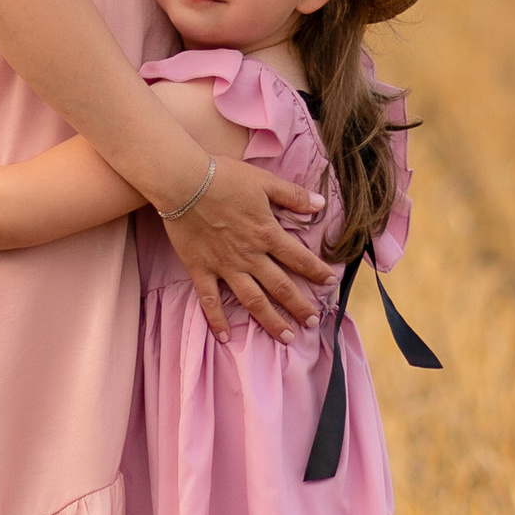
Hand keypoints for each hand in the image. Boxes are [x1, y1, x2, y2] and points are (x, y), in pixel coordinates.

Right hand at [160, 157, 330, 338]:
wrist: (183, 182)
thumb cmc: (224, 177)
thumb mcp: (265, 181)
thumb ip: (293, 196)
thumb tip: (321, 204)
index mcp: (267, 234)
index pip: (300, 259)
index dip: (317, 272)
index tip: (330, 284)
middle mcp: (250, 256)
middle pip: (281, 287)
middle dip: (300, 307)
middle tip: (313, 323)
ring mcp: (225, 266)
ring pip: (253, 300)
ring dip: (271, 321)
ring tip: (286, 337)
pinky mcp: (200, 269)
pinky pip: (210, 300)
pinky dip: (217, 319)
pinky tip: (224, 337)